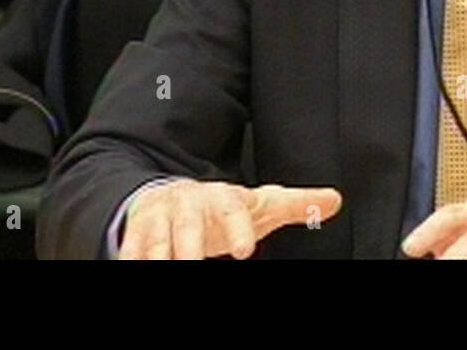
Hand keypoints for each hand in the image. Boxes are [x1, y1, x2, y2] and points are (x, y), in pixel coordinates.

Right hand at [119, 180, 341, 259]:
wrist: (171, 197)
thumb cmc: (221, 209)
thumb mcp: (257, 205)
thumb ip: (293, 205)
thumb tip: (335, 200)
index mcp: (222, 197)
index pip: (231, 209)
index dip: (239, 227)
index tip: (246, 250)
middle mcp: (189, 205)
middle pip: (188, 227)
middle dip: (189, 248)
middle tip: (192, 266)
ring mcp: (160, 219)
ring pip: (156, 241)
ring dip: (158, 257)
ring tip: (165, 269)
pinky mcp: (137, 235)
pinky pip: (131, 252)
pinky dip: (132, 261)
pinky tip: (137, 268)